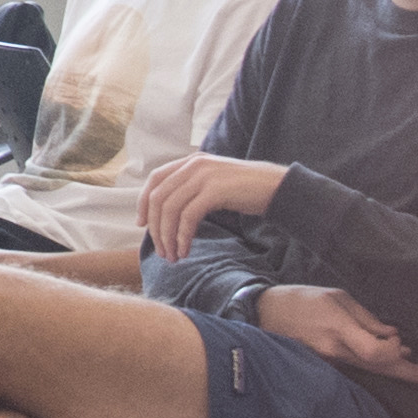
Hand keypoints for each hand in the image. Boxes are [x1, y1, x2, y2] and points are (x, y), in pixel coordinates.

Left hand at [138, 154, 285, 257]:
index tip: (142, 226)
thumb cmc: (244, 191)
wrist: (275, 187)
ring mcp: (204, 176)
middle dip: (155, 228)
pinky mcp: (215, 190)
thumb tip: (165, 215)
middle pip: (158, 198)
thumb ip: (190, 190)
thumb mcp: (212, 184)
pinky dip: (183, 236)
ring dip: (167, 236)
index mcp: (190, 162)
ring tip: (173, 256)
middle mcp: (193, 165)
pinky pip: (188, 217)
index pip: (155, 180)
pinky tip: (186, 250)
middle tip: (162, 251)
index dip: (143, 203)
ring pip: (170, 209)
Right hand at [253, 283, 417, 385]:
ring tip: (416, 368)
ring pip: (369, 368)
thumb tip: (391, 334)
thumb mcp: (336, 298)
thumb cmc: (301, 300)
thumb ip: (365, 317)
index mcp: (339, 329)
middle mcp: (336, 351)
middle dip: (407, 372)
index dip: (391, 351)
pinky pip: (356, 365)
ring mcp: (329, 361)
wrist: (263, 314)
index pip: (373, 352)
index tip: (400, 342)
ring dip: (393, 367)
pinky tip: (388, 360)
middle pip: (378, 366)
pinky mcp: (325, 363)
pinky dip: (374, 363)